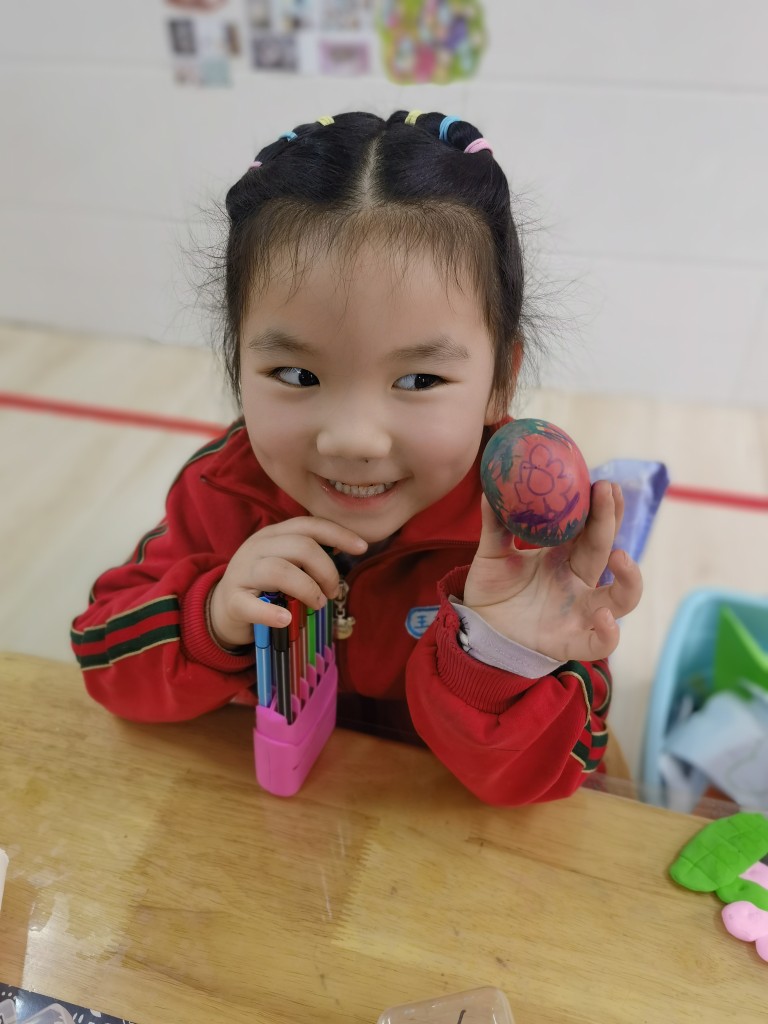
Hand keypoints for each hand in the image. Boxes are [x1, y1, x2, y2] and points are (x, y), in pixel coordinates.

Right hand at [208, 518, 366, 647]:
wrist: (221, 609)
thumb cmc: (263, 585)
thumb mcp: (284, 562)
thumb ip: (307, 555)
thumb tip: (344, 550)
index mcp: (273, 535)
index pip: (309, 525)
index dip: (338, 534)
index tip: (362, 548)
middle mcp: (256, 547)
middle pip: (300, 547)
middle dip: (326, 570)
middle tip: (332, 592)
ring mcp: (242, 573)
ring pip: (279, 570)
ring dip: (307, 589)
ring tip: (317, 604)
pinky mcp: (232, 601)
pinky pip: (252, 605)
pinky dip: (272, 613)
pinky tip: (286, 619)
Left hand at [463, 481, 642, 662]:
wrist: (479, 626)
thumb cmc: (492, 588)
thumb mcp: (492, 554)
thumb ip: (495, 525)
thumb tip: (490, 490)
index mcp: (563, 557)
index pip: (590, 528)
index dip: (600, 507)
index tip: (602, 483)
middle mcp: (578, 582)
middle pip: (605, 551)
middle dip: (611, 521)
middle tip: (609, 492)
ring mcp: (579, 612)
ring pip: (622, 599)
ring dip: (630, 578)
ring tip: (619, 555)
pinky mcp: (570, 642)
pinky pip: (600, 642)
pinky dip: (609, 633)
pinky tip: (604, 616)